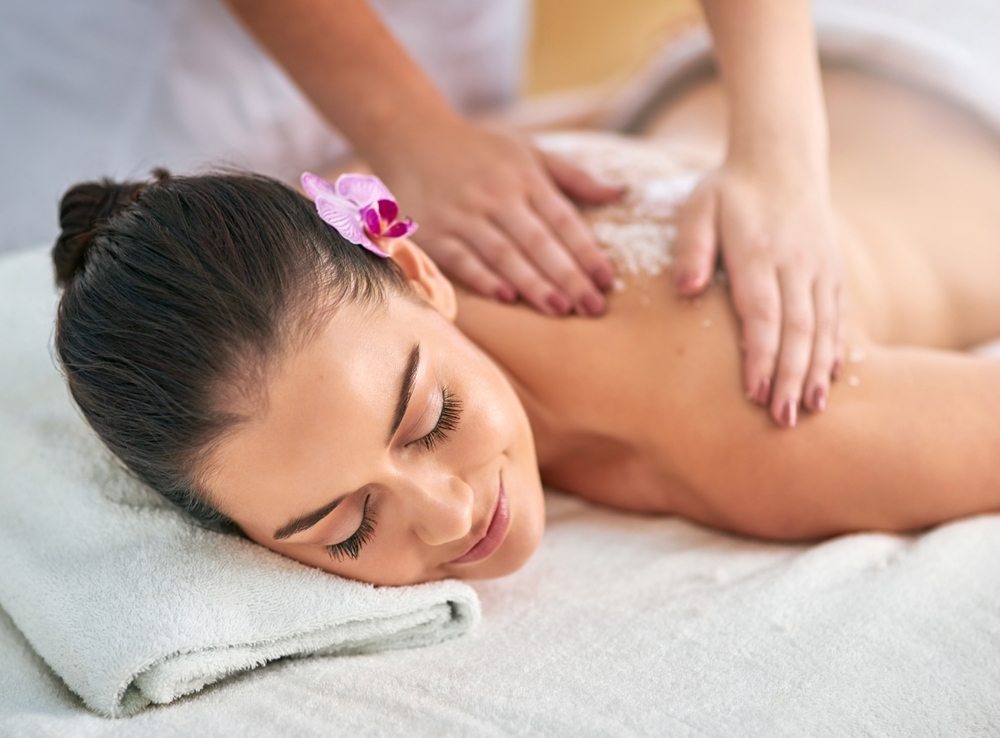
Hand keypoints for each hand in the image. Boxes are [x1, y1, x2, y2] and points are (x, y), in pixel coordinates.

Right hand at [374, 121, 621, 315]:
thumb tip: (621, 192)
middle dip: (567, 276)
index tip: (607, 280)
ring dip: (532, 283)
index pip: (563, 219)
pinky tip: (506, 298)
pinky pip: (461, 259)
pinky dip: (483, 278)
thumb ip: (573, 177)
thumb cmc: (480, 151)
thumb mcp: (528, 153)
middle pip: (538, 241)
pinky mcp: (433, 230)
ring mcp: (462, 214)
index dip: (586, 251)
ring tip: (559, 310)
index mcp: (524, 177)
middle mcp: (496, 195)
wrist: (412, 135)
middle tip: (592, 307)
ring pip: (503, 253)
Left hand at [674, 161, 846, 426]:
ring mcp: (821, 266)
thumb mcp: (698, 208)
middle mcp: (796, 262)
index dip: (761, 355)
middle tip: (784, 420)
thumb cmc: (728, 190)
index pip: (762, 312)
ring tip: (813, 409)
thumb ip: (691, 248)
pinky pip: (839, 314)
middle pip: (797, 329)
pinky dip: (837, 347)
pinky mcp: (834, 269)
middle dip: (791, 377)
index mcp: (758, 251)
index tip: (755, 392)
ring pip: (823, 326)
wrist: (782, 159)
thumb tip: (684, 290)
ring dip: (818, 370)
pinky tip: (832, 376)